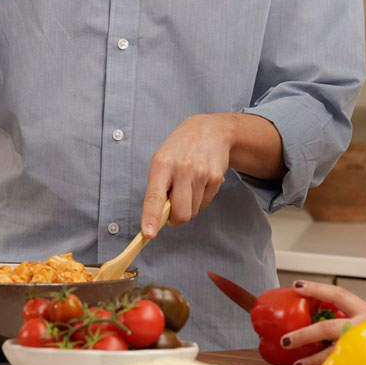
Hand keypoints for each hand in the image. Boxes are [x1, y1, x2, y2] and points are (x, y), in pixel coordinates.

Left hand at [139, 114, 232, 234]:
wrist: (210, 130)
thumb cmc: (179, 148)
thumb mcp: (161, 159)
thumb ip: (157, 187)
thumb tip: (158, 217)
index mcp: (162, 165)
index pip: (154, 197)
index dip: (151, 217)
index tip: (148, 234)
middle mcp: (182, 170)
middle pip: (180, 213)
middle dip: (175, 219)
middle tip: (172, 210)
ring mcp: (202, 174)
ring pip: (193, 211)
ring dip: (188, 207)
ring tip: (187, 186)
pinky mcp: (217, 179)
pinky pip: (205, 204)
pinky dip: (199, 200)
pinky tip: (198, 182)